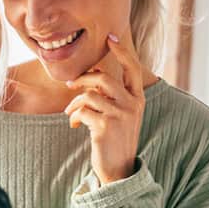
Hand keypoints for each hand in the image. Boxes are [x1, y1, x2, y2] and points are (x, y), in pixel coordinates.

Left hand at [63, 32, 144, 184]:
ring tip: (70, 113)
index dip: (122, 51)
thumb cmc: (116, 139)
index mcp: (138, 99)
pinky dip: (73, 116)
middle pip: (104, 78)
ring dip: (74, 102)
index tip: (111, 37)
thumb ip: (113, 96)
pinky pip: (82, 110)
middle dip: (83, 79)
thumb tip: (91, 77)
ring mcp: (120, 116)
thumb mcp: (122, 114)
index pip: (132, 68)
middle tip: (71, 84)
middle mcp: (132, 105)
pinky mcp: (106, 127)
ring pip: (90, 94)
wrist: (119, 170)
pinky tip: (73, 125)